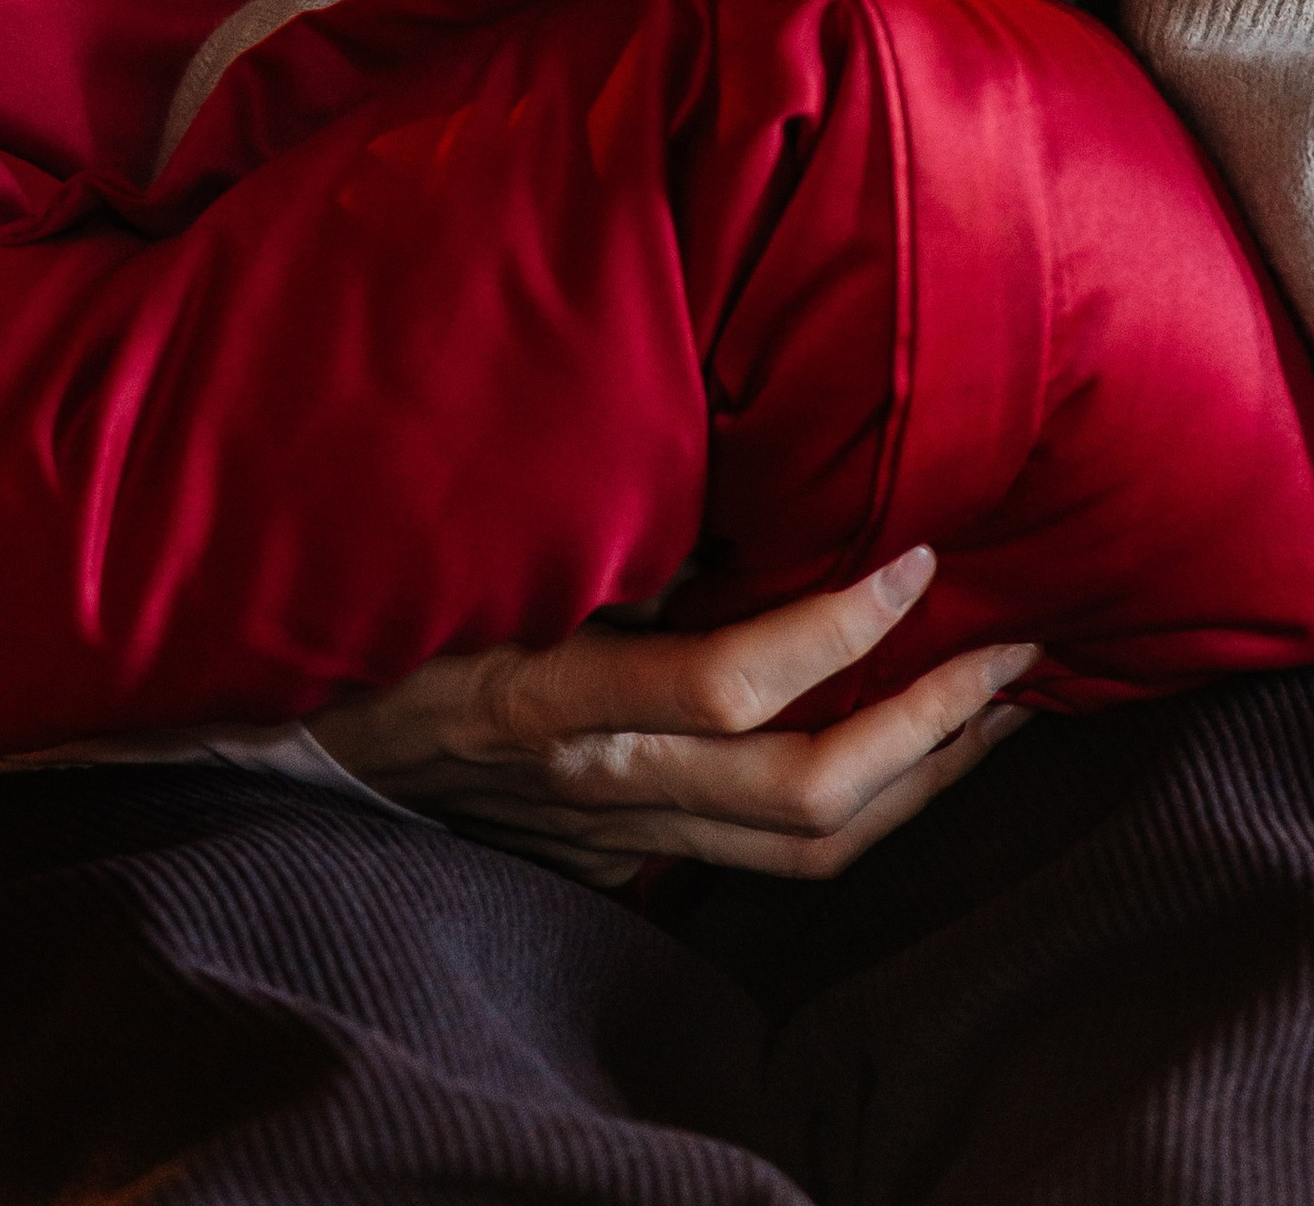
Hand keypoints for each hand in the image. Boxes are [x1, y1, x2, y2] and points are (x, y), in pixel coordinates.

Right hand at [307, 546, 1035, 887]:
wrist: (295, 731)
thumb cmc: (395, 601)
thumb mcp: (492, 543)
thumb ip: (614, 524)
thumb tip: (750, 453)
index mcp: (557, 692)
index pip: (731, 682)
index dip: (839, 625)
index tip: (920, 552)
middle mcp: (600, 780)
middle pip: (807, 791)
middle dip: (933, 724)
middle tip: (1018, 646)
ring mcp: (616, 833)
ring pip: (807, 847)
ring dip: (924, 778)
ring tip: (1003, 706)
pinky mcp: (621, 859)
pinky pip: (768, 859)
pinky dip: (864, 810)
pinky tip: (916, 756)